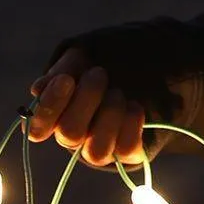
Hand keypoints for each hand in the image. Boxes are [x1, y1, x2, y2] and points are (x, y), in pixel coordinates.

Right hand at [27, 47, 203, 168]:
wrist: (164, 58)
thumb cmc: (119, 52)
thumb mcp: (91, 50)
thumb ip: (66, 68)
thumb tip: (38, 89)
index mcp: (60, 111)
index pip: (40, 125)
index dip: (50, 107)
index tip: (67, 80)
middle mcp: (78, 133)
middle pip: (68, 135)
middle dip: (84, 103)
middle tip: (100, 74)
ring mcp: (103, 144)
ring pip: (95, 151)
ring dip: (108, 118)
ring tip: (119, 92)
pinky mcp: (130, 151)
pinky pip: (124, 152)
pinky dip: (130, 128)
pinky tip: (135, 106)